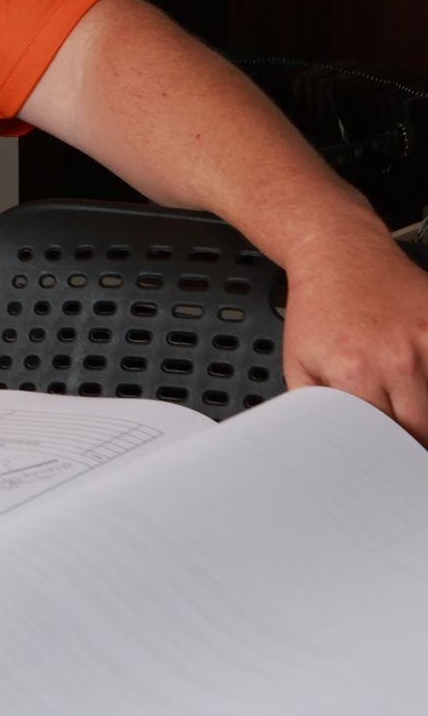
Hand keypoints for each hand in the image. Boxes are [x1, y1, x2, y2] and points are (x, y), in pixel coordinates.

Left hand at [277, 226, 427, 442]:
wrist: (340, 256)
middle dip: (415, 441)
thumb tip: (328, 445)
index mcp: (356, 373)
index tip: (389, 459)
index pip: (385, 437)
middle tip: (405, 445)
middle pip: (423, 427)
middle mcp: (398, 359)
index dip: (387, 453)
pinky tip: (424, 384)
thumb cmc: (319, 310)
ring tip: (414, 409)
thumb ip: (315, 409)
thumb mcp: (300, 362)